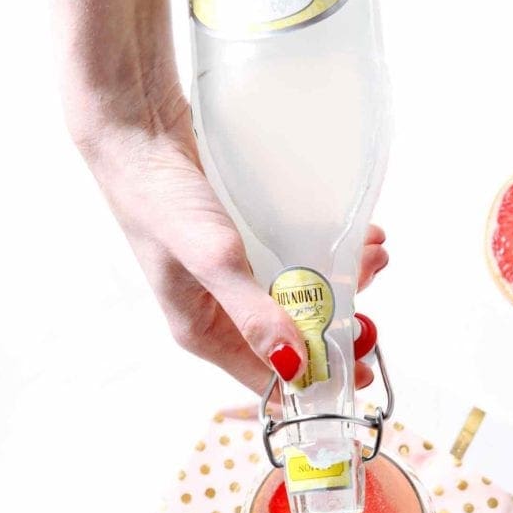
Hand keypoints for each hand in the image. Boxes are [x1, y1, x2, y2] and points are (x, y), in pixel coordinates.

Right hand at [81, 82, 387, 394]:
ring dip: (339, 282)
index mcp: (203, 330)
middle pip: (291, 338)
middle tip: (374, 302)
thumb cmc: (159, 196)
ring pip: (298, 297)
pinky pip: (295, 261)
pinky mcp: (244, 243)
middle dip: (337, 324)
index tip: (360, 371)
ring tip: (372, 255)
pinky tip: (353, 235)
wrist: (137, 129)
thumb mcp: (212, 260)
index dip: (315, 383)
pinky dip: (326, 254)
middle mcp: (219, 311)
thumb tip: (293, 367)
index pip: (267, 380)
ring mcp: (234, 276)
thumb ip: (253, 314)